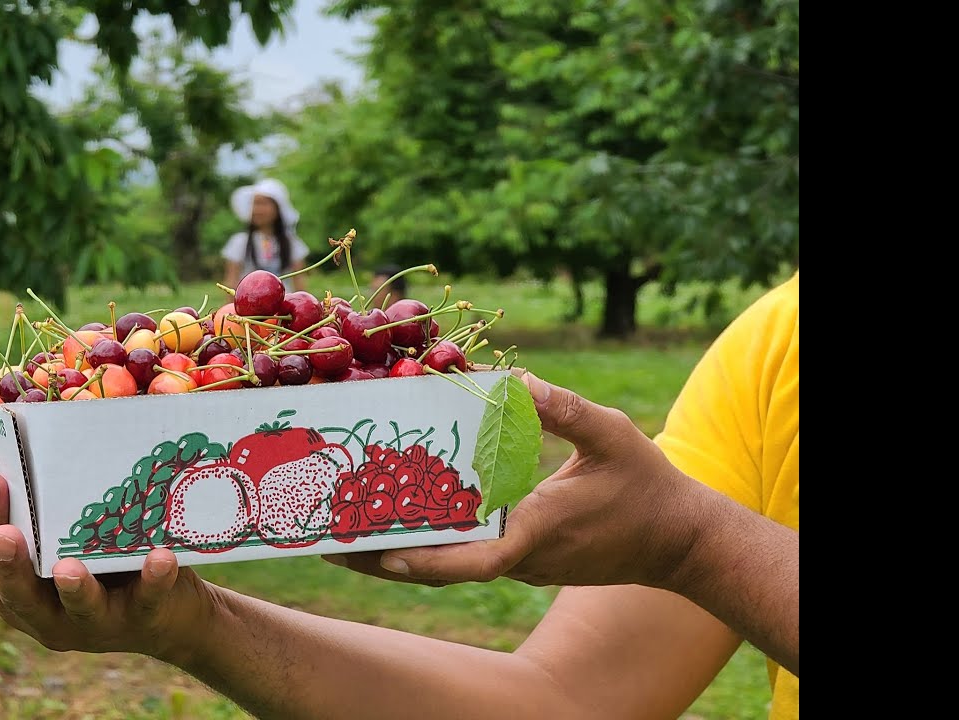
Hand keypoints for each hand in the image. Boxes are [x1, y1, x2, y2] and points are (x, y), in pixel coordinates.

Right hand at [0, 472, 215, 662]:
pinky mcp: (150, 612)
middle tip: (5, 534)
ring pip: (81, 607)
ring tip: (67, 566)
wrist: (171, 616)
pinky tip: (159, 554)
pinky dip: (155, 577)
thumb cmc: (91, 576)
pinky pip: (151, 597)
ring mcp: (101, 619)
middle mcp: (53, 616)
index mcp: (21, 599)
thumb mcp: (35, 564)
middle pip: (23, 597)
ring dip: (74, 586)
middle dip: (11, 567)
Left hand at [329, 372, 702, 590]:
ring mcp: (518, 564)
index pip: (472, 561)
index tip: (378, 552)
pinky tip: (397, 512)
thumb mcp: (610, 435)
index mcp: (536, 533)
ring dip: (399, 547)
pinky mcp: (521, 559)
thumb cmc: (648, 487)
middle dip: (383, 555)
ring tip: (341, 526)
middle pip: (442, 565)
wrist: (680, 541)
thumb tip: (513, 375)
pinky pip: (466, 552)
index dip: (423, 560)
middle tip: (326, 538)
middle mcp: (519, 558)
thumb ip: (562, 407)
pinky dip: (429, 538)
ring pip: (449, 561)